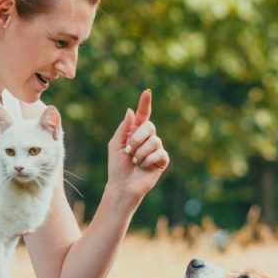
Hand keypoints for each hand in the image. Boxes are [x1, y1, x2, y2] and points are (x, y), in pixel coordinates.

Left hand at [106, 89, 169, 208]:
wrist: (122, 185)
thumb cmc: (117, 166)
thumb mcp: (115, 144)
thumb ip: (124, 128)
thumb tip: (131, 111)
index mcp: (135, 132)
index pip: (143, 115)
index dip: (145, 103)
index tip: (147, 92)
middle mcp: (147, 138)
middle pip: (149, 126)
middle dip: (136, 138)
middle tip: (128, 151)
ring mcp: (156, 149)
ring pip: (154, 141)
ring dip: (140, 152)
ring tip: (135, 162)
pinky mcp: (162, 160)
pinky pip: (160, 153)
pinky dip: (149, 159)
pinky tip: (143, 166)